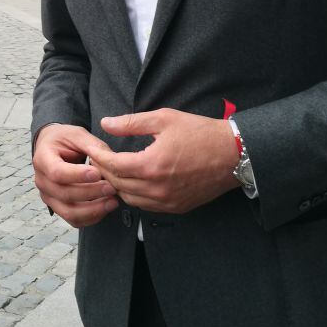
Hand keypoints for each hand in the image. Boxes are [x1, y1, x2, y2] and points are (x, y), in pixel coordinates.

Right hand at [32, 124, 117, 227]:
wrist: (53, 147)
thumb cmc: (65, 140)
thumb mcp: (77, 134)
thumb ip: (92, 145)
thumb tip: (110, 160)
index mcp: (43, 158)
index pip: (56, 172)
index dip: (77, 175)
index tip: (98, 173)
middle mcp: (42, 180)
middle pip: (64, 194)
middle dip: (91, 193)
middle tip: (112, 187)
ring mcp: (48, 197)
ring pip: (69, 212)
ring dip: (93, 210)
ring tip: (113, 201)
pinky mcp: (58, 207)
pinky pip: (74, 220)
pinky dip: (92, 217)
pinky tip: (106, 207)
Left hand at [92, 109, 238, 214]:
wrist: (233, 154)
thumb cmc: (200, 132)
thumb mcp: (164, 118)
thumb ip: (131, 123)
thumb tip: (106, 123)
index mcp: (151, 165)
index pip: (113, 166)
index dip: (99, 157)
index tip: (93, 148)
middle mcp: (157, 188)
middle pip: (117, 185)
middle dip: (104, 171)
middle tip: (99, 159)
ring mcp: (167, 201)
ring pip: (129, 199)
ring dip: (118, 185)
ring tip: (114, 170)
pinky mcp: (176, 208)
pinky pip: (146, 206)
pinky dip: (135, 195)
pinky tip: (133, 181)